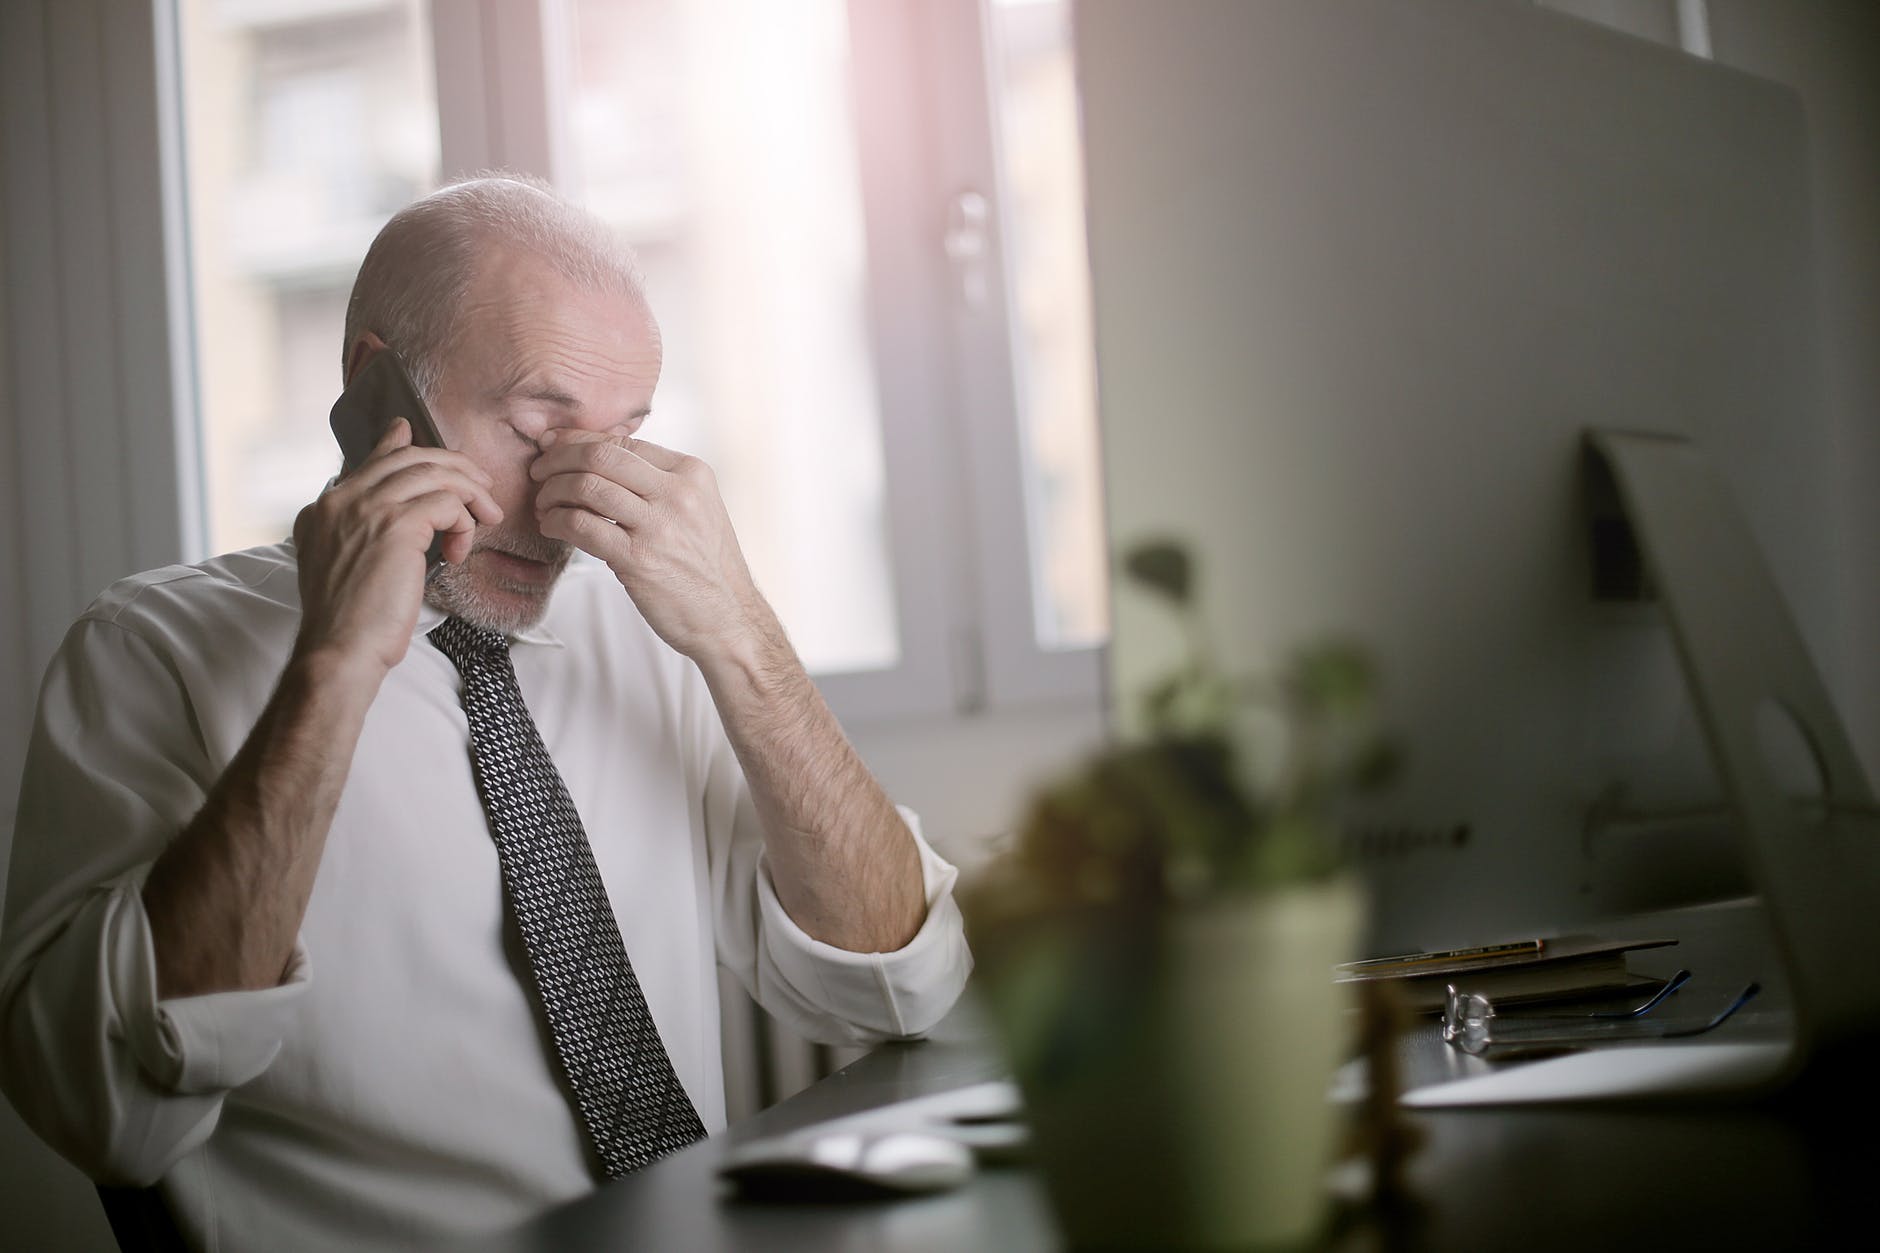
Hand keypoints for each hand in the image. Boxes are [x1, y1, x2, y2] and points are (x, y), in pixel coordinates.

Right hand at [292, 418, 503, 677]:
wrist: (340, 650)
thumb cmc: (351, 622)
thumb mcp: (346, 567)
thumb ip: (360, 534)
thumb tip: (399, 518)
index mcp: (323, 509)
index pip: (369, 462)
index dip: (395, 444)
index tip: (409, 431)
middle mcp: (340, 500)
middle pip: (407, 458)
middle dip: (452, 466)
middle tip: (481, 484)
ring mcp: (366, 509)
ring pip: (432, 474)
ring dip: (468, 493)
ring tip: (487, 516)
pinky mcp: (396, 525)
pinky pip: (446, 503)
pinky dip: (463, 523)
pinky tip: (461, 549)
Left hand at [530, 430, 768, 660]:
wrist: (728, 618)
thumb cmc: (706, 567)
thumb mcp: (698, 510)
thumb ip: (659, 484)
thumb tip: (600, 459)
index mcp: (692, 473)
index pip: (623, 442)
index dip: (578, 439)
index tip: (552, 445)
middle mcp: (678, 493)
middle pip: (600, 456)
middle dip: (558, 459)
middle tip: (539, 472)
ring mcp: (659, 526)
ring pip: (586, 486)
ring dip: (552, 493)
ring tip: (544, 505)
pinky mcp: (638, 559)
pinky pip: (581, 525)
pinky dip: (556, 522)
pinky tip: (552, 527)